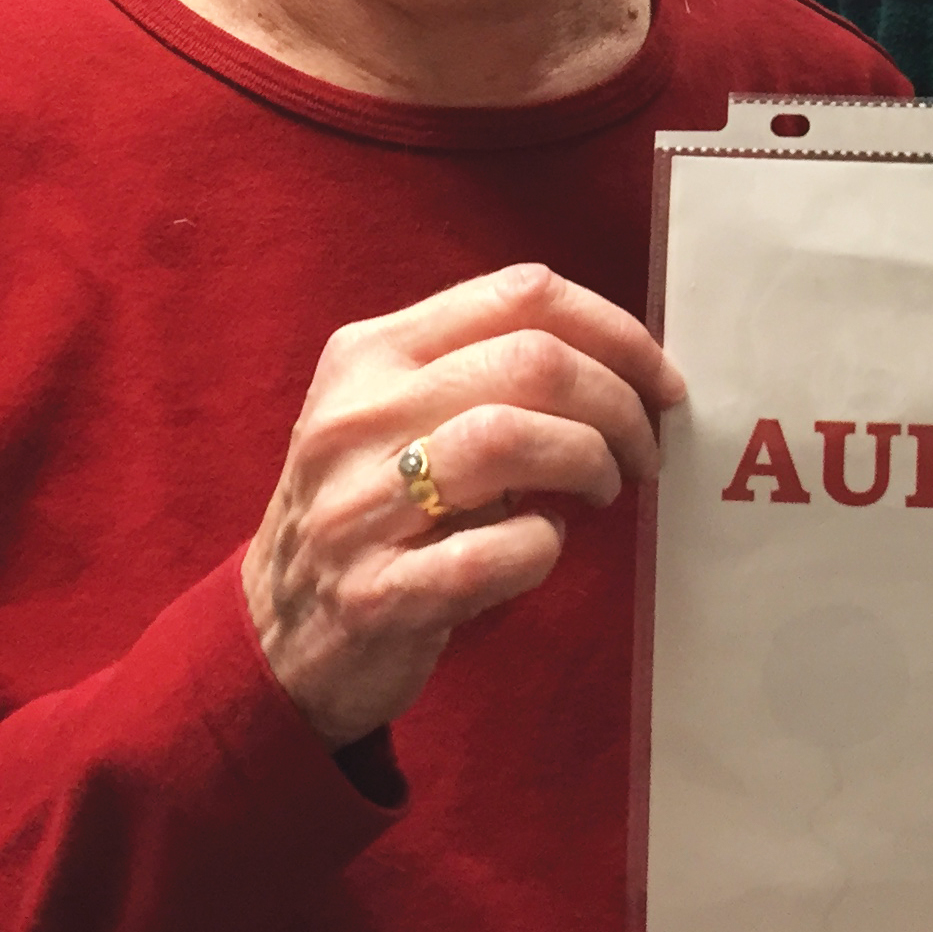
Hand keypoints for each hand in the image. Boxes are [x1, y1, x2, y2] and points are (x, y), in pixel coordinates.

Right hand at [243, 262, 684, 746]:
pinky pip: (492, 550)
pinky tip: (541, 547)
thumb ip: (486, 372)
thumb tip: (625, 366)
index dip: (617, 330)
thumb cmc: (370, 510)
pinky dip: (542, 546)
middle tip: (642, 450)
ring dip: (589, 462)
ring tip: (601, 490)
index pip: (520, 294)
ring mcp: (355, 505)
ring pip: (510, 438)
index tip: (660, 381)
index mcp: (370, 354)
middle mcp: (355, 416)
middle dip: (618, 403)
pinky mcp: (374, 594)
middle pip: (531, 360)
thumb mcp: (399, 414)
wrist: (272, 638)